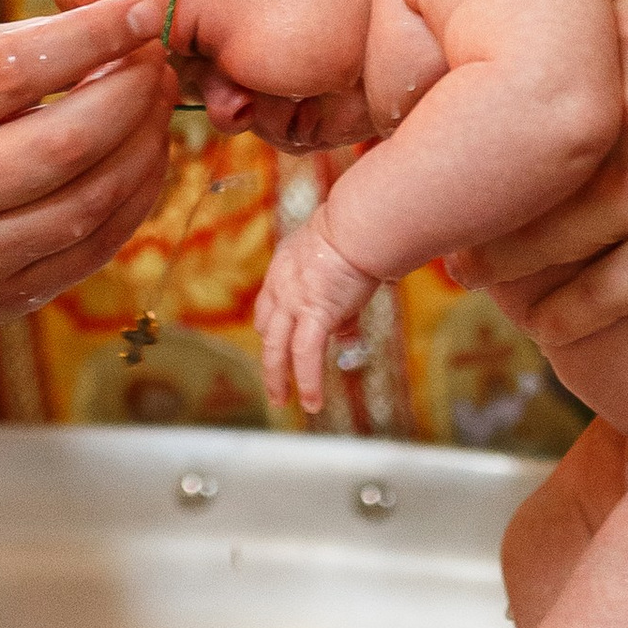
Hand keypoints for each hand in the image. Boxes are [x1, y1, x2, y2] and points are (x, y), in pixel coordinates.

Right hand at [0, 0, 175, 328]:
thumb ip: (13, 47)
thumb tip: (117, 32)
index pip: (12, 70)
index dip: (91, 36)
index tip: (140, 11)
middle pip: (64, 141)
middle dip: (130, 93)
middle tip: (155, 60)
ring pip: (89, 200)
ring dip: (144, 144)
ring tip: (156, 102)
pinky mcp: (3, 298)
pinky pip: (94, 247)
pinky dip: (135, 196)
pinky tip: (144, 156)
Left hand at [255, 214, 376, 417]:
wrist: (360, 224)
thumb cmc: (361, 231)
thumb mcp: (343, 261)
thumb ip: (343, 295)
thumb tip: (349, 331)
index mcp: (286, 264)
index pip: (272, 302)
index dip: (278, 324)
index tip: (288, 340)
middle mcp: (282, 283)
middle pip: (266, 327)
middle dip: (270, 356)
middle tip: (274, 379)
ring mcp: (293, 299)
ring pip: (276, 348)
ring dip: (277, 378)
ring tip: (282, 401)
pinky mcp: (314, 313)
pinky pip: (305, 356)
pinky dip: (308, 382)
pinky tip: (312, 403)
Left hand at [448, 0, 627, 330]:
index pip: (510, 73)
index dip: (465, 106)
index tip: (440, 124)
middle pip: (506, 170)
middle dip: (464, 198)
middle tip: (435, 215)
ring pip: (536, 245)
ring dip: (498, 265)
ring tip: (473, 270)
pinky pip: (591, 300)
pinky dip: (557, 315)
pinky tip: (544, 318)